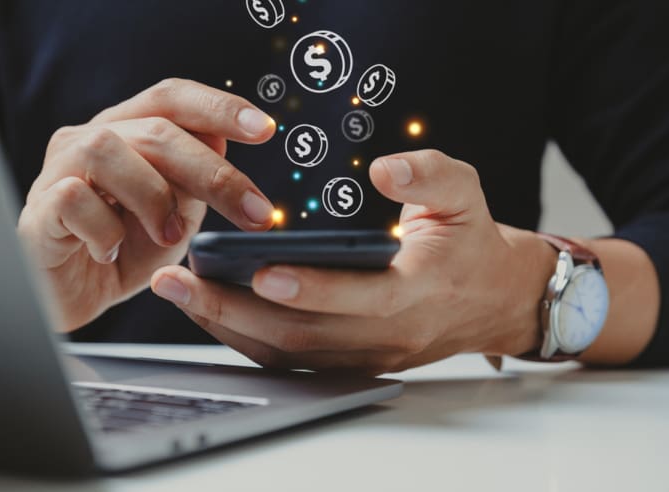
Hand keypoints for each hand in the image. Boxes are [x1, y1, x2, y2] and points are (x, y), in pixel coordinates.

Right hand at [18, 78, 276, 330]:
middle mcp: (88, 139)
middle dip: (212, 172)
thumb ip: (194, 180)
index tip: (265, 129)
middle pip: (154, 129)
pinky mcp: (37, 210)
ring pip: (106, 149)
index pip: (171, 98)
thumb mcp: (174, 216)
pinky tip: (112, 253)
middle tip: (254, 213)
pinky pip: (73, 199)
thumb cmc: (121, 252)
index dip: (218, 106)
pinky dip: (105, 230)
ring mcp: (57, 171)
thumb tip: (222, 140)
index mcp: (126, 131)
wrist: (71, 299)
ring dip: (153, 196)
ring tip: (169, 236)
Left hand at [151, 150, 556, 374]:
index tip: (262, 271)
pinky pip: (288, 358)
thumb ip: (429, 176)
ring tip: (177, 292)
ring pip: (286, 353)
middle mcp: (386, 336)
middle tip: (179, 282)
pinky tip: (207, 309)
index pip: (361, 299)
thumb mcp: (465, 195)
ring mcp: (364, 356)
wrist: (491, 300)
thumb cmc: (469, 243)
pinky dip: (242, 337)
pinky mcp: (346, 362)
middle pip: (303, 335)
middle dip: (233, 310)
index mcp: (417, 292)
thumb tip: (385, 169)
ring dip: (226, 326)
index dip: (312, 288)